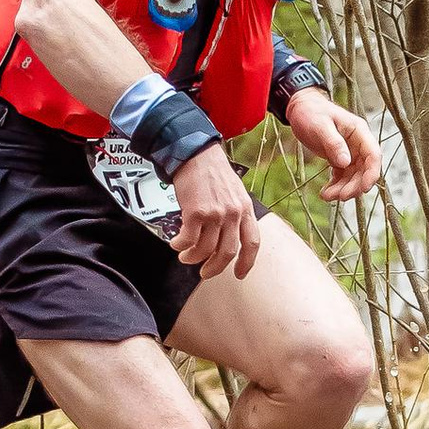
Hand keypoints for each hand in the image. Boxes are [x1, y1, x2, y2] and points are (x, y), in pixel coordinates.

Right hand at [171, 141, 262, 280]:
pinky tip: (176, 244)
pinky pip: (188, 240)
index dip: (247, 263)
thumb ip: (235, 214)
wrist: (195, 153)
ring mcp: (215, 214)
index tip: (239, 274)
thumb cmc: (211, 171)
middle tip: (205, 272)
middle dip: (214, 268)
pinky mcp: (196, 213)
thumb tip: (227, 236)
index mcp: (245, 209)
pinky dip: (180, 246)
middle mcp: (232, 213)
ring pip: (205, 250)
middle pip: (227, 252)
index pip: (252, 243)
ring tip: (185, 256)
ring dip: (193, 258)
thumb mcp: (234, 192)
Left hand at [285, 91, 381, 204]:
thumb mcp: (321, 125)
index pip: (373, 155)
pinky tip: (325, 193)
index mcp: (359, 132)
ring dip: (344, 189)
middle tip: (341, 197)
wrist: (300, 108)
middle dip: (355, 186)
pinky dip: (335, 187)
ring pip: (353, 177)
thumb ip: (334, 143)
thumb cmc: (311, 112)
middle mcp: (358, 144)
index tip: (364, 188)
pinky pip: (342, 177)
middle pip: (364, 170)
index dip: (372, 173)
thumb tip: (346, 163)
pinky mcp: (339, 159)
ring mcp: (349, 153)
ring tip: (327, 196)